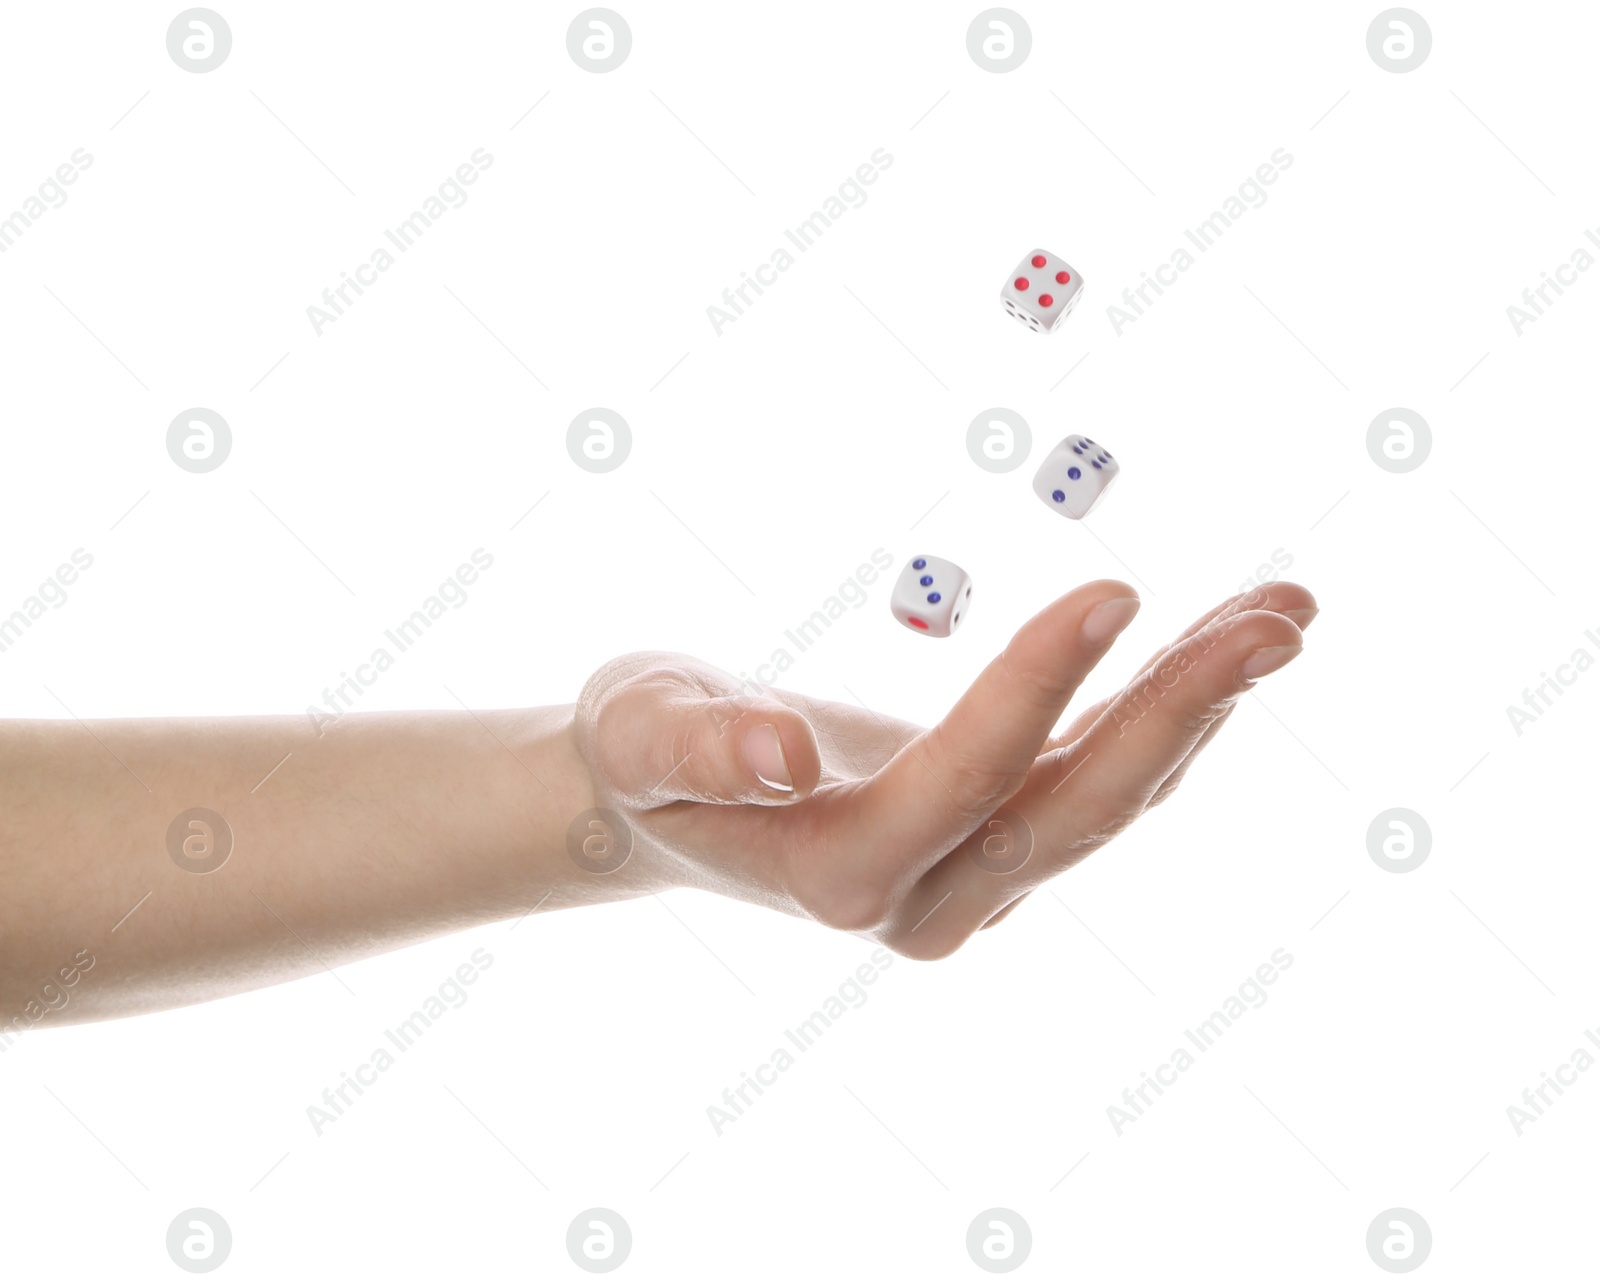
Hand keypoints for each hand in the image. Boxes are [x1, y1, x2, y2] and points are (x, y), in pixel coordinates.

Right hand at [574, 579, 1313, 958]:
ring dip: (1201, 706)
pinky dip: (1168, 711)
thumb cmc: (643, 755)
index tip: (1119, 588)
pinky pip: (1100, 780)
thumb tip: (780, 757)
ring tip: (1286, 610)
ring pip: (1108, 800)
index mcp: (838, 875)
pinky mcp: (999, 843)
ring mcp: (973, 883)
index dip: (1038, 690)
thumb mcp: (643, 735)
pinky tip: (1227, 645)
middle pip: (1073, 811)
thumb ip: (698, 752)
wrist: (661, 805)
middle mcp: (926, 901)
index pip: (964, 783)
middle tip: (1281, 616)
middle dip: (1180, 712)